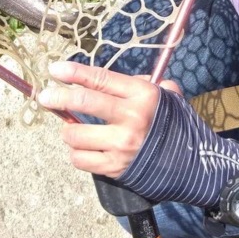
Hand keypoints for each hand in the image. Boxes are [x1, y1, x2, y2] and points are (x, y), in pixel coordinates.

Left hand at [37, 60, 182, 179]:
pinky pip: (81, 160)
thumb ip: (140, 84)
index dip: (74, 72)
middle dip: (58, 97)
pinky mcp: (115, 168)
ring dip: (68, 130)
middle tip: (45, 96)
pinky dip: (76, 153)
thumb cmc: (174, 124)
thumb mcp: (165, 95)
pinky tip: (82, 149)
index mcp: (142, 94)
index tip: (54, 69)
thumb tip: (110, 80)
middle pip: (83, 101)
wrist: (193, 165)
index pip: (100, 78)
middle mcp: (131, 117)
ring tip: (71, 128)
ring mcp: (122, 144)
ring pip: (76, 134)